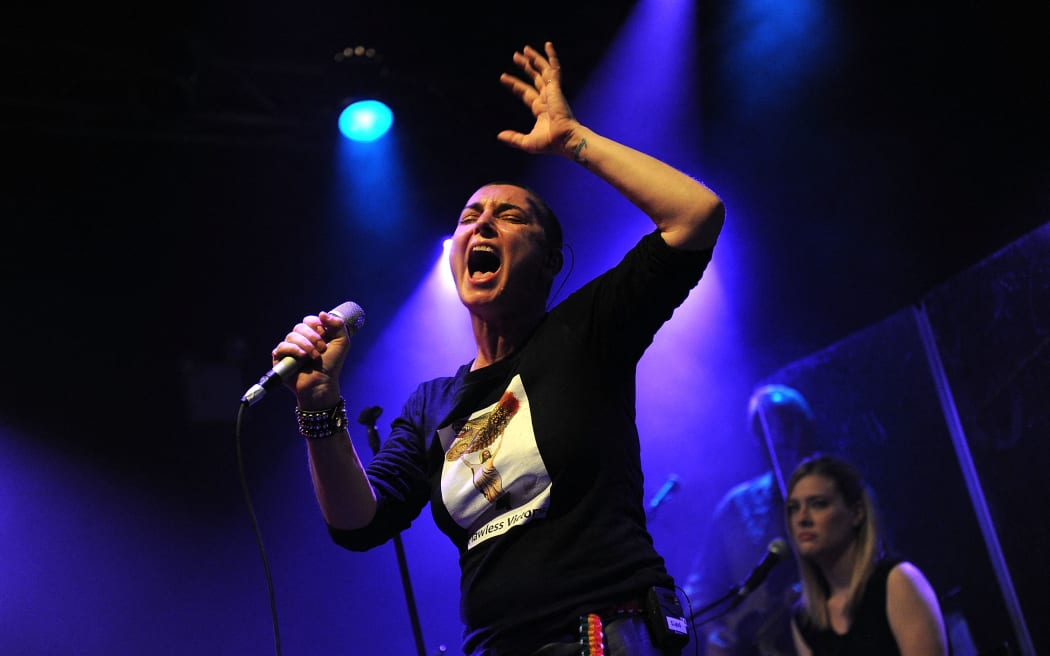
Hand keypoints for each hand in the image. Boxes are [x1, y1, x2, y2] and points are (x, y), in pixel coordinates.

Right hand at [271, 309, 349, 406]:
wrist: (322, 383)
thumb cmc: (332, 365)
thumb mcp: (342, 343)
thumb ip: (338, 325)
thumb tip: (322, 313)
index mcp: (313, 334)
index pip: (309, 320)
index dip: (316, 324)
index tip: (325, 334)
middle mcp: (301, 340)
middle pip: (300, 326)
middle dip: (313, 337)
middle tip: (322, 349)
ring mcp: (290, 348)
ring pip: (291, 336)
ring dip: (306, 345)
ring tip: (314, 357)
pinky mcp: (280, 358)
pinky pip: (282, 346)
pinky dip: (293, 350)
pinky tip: (302, 357)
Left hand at [497, 41, 580, 157]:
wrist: (565, 140)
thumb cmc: (550, 143)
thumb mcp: (527, 142)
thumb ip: (513, 138)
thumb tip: (499, 136)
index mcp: (541, 109)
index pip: (526, 92)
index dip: (515, 85)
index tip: (504, 77)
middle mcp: (547, 98)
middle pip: (535, 78)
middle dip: (525, 67)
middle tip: (516, 56)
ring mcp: (552, 92)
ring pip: (543, 70)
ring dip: (534, 59)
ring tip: (524, 49)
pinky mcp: (556, 88)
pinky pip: (554, 69)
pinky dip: (551, 56)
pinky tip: (547, 45)